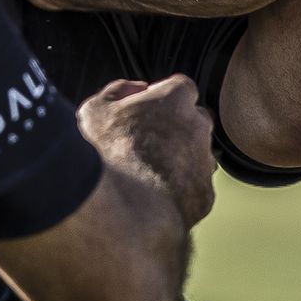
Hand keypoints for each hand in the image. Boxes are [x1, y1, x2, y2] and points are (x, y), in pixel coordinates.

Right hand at [79, 76, 216, 227]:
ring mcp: (205, 162)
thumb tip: (136, 89)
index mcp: (175, 99)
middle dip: (173, 128)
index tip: (142, 112)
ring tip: (142, 175)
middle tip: (141, 144)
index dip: (159, 98)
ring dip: (177, 160)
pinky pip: (194, 188)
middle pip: (192, 120)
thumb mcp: (95, 111)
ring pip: (195, 156)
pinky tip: (151, 197)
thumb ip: (117, 91)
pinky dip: (178, 191)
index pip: (178, 88)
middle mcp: (199, 127)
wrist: (122, 212)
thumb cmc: (106, 156)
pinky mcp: (205, 196)